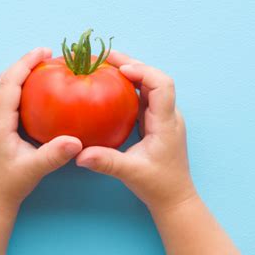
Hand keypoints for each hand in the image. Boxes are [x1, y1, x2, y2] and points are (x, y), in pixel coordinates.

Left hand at [0, 48, 82, 212]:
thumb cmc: (11, 184)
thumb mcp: (34, 169)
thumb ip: (54, 155)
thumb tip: (77, 142)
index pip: (10, 83)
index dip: (26, 64)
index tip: (44, 51)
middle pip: (2, 79)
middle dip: (23, 63)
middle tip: (45, 54)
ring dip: (17, 73)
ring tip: (38, 66)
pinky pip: (0, 96)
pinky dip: (14, 85)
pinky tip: (30, 89)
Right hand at [76, 50, 195, 212]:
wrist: (175, 198)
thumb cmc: (158, 186)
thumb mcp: (130, 173)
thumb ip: (106, 162)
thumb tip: (79, 154)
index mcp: (166, 123)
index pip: (162, 85)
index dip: (143, 71)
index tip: (121, 69)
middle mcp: (167, 116)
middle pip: (154, 79)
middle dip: (131, 64)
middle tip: (105, 56)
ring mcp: (163, 118)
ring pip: (149, 86)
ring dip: (130, 74)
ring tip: (106, 65)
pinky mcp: (156, 123)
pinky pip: (143, 98)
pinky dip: (128, 88)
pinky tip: (111, 87)